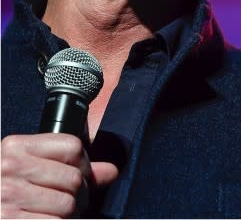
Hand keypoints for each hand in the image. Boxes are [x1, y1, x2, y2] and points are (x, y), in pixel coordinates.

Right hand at [1, 133, 117, 217]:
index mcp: (15, 148)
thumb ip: (68, 166)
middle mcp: (9, 169)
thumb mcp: (27, 171)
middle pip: (75, 178)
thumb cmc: (4, 192)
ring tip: (53, 216)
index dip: (83, 165)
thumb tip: (111, 171)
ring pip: (69, 205)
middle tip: (68, 205)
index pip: (72, 147)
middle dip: (79, 196)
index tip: (78, 177)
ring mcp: (7, 197)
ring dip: (69, 216)